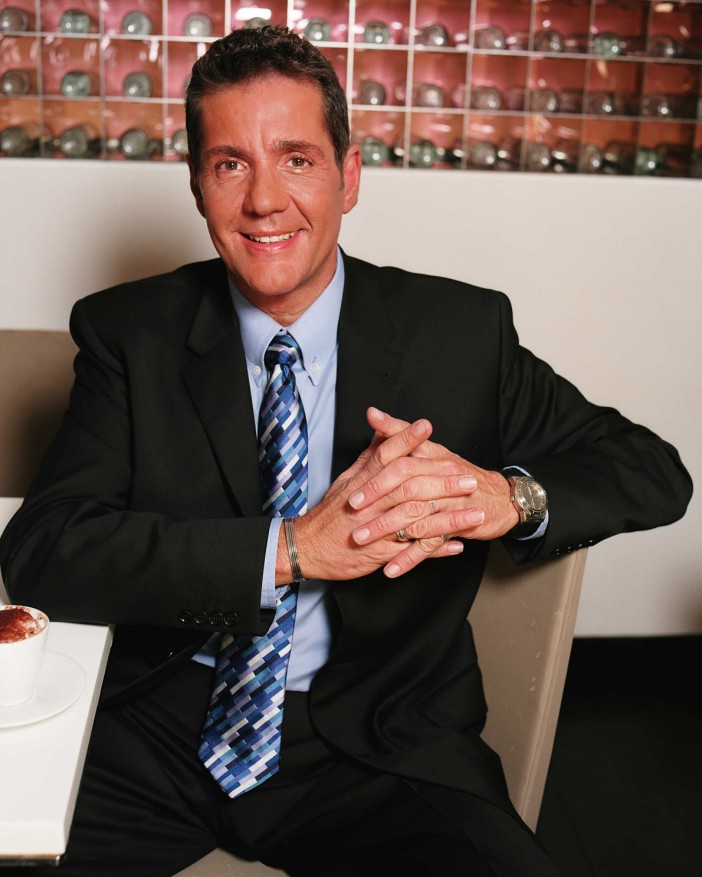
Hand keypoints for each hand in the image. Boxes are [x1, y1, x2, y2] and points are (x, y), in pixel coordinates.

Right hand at [279, 417, 463, 582]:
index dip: (406, 439)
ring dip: (450, 518)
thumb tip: (381, 428)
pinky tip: (458, 544)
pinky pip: (413, 550)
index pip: (385, 454)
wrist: (308, 547)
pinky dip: (437, 548)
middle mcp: (371, 502)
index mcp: (362, 481)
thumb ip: (369, 455)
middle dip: (443, 481)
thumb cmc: (331, 513)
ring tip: (476, 513)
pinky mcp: (380, 552)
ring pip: (417, 519)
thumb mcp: (347, 479)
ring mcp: (376, 527)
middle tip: (469, 478)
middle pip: (410, 486)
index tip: (427, 426)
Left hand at [347, 409, 518, 576]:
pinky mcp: (459, 526)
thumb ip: (400, 433)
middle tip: (351, 512)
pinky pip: (431, 544)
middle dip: (377, 500)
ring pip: (415, 516)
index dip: (376, 475)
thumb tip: (373, 415)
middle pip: (406, 487)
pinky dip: (409, 558)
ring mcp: (450, 503)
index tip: (352, 490)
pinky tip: (390, 569)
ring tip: (362, 540)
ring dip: (386, 530)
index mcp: (432, 457)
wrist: (500, 498)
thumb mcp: (430, 449)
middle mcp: (441, 477)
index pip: (401, 460)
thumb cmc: (459, 473)